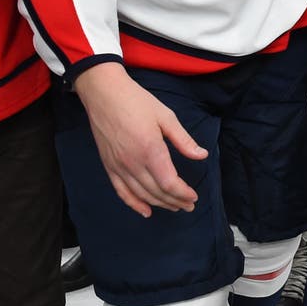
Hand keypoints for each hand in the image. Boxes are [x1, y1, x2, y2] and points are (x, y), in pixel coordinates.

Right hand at [74, 63, 204, 217]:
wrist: (104, 94)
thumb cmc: (137, 101)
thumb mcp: (166, 117)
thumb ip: (183, 140)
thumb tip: (202, 155)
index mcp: (150, 150)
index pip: (169, 183)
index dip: (183, 194)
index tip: (194, 197)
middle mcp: (133, 163)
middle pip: (157, 192)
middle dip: (176, 201)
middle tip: (189, 205)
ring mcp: (119, 166)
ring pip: (142, 194)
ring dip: (160, 204)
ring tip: (174, 207)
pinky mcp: (109, 166)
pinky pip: (122, 191)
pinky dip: (134, 204)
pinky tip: (145, 211)